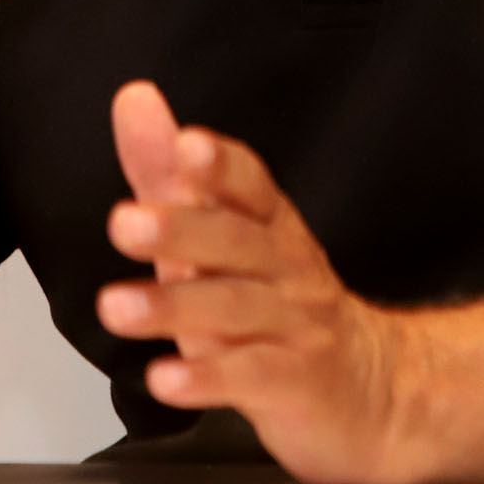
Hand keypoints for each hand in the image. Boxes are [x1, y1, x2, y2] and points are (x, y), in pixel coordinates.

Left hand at [94, 81, 421, 483]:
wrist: (367, 382)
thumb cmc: (276, 300)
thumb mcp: (218, 234)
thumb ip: (168, 173)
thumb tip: (134, 100)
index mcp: (268, 223)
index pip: (250, 182)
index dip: (220, 165)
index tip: (186, 145)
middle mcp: (287, 266)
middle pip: (236, 240)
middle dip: (180, 228)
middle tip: (124, 222)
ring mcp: (296, 324)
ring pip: (235, 309)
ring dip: (172, 306)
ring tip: (117, 306)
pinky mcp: (296, 382)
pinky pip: (252, 376)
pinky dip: (207, 379)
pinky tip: (166, 379)